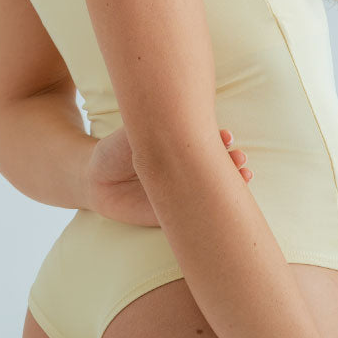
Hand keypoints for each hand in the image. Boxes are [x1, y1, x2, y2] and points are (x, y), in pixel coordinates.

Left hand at [85, 125, 252, 226]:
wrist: (95, 179)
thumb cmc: (115, 149)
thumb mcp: (133, 135)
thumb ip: (151, 130)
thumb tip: (175, 121)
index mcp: (178, 147)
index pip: (206, 143)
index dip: (219, 139)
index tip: (226, 136)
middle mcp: (183, 169)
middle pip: (216, 166)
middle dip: (231, 161)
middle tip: (238, 157)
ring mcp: (179, 193)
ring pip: (211, 190)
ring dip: (231, 183)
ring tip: (242, 175)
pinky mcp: (171, 216)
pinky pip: (194, 216)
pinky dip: (211, 212)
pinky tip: (225, 208)